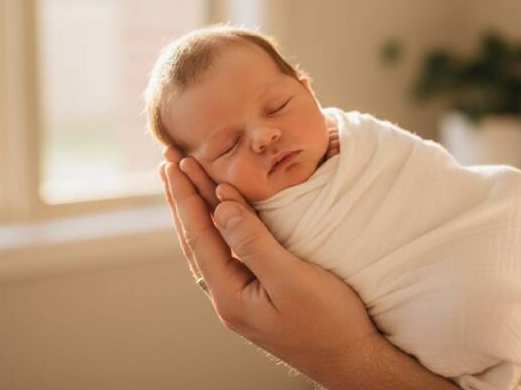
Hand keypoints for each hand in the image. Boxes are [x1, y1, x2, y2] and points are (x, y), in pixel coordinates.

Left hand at [159, 147, 453, 388]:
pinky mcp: (255, 294)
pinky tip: (217, 214)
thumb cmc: (328, 322)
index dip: (186, 196)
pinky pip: (225, 251)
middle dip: (182, 197)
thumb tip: (221, 205)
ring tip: (183, 179)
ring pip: (208, 244)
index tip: (175, 162)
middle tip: (169, 159)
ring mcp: (240, 297)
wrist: (351, 360)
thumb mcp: (291, 280)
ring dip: (195, 209)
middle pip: (196, 238)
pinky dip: (216, 224)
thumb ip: (254, 242)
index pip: (199, 235)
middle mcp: (227, 296)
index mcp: (229, 294)